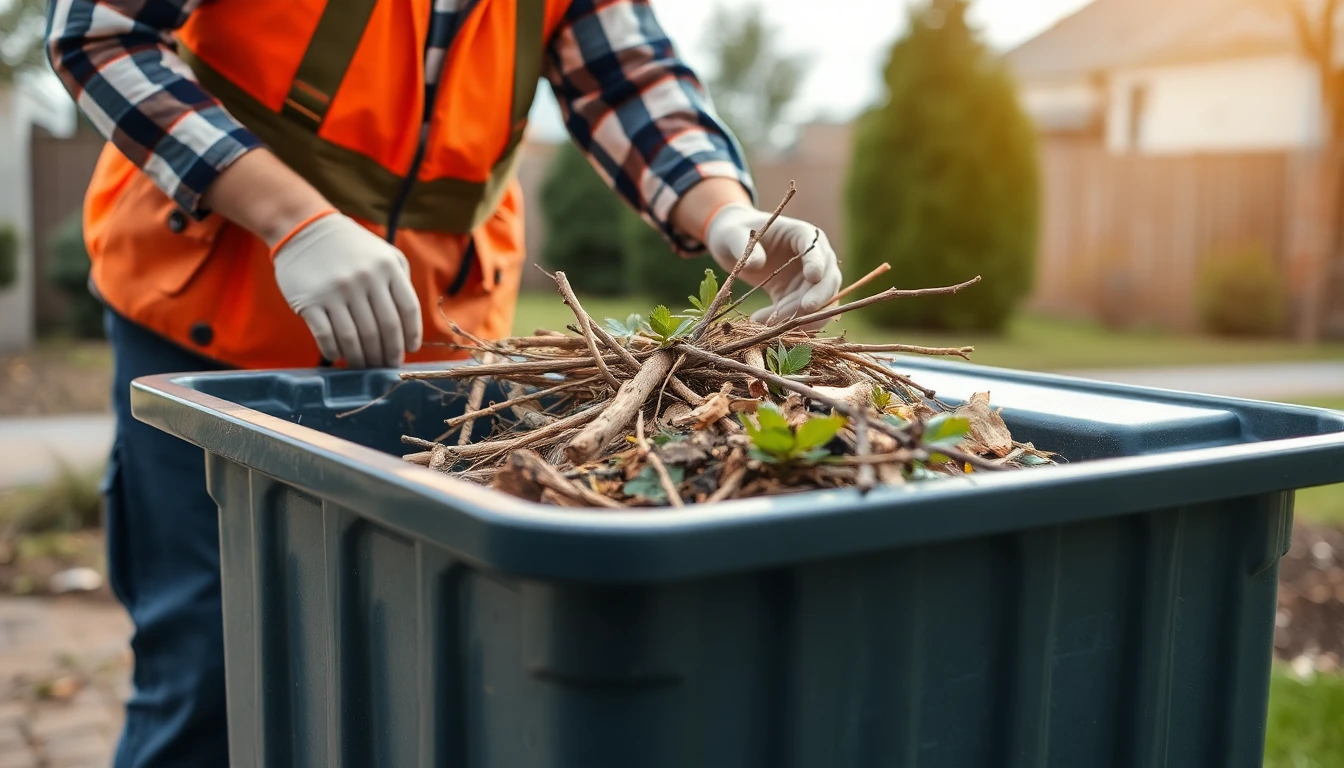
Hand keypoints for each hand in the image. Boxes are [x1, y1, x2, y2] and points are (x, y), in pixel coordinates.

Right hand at [272, 211, 422, 367]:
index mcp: (387, 268)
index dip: (411, 334)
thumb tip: (408, 323)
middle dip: (388, 353)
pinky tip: (338, 356)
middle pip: (384, 329)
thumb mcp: (384, 253)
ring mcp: (336, 291)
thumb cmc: (350, 246)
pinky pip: (326, 336)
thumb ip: (400, 281)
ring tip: (365, 365)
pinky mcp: (310, 301)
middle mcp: (365, 280)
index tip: (409, 350)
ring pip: (356, 338)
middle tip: (386, 366)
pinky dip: (334, 351)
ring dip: (363, 358)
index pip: (408, 310)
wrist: (303, 228)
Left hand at [703, 203, 843, 327]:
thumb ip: (745, 248)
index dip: (817, 262)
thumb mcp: (734, 236)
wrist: (734, 247)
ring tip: (768, 323)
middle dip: (818, 296)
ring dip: (800, 316)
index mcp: (803, 235)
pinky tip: (765, 327)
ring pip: (820, 303)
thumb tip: (757, 264)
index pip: (817, 248)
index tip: (813, 276)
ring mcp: (810, 280)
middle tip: (804, 309)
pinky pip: (803, 315)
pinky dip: (789, 324)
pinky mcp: (799, 297)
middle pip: (827, 279)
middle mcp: (815, 257)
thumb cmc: (736, 233)